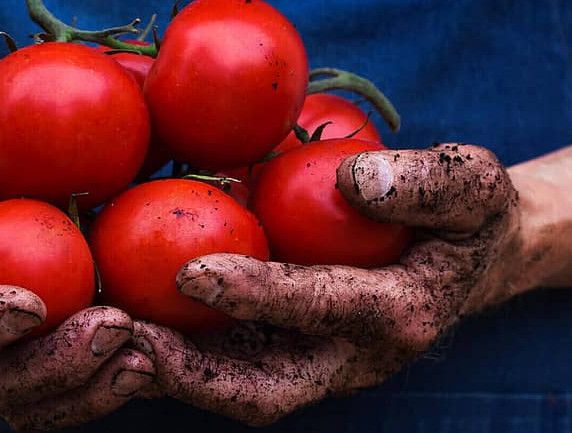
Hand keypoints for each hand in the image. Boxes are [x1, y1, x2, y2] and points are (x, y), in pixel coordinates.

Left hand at [132, 144, 534, 424]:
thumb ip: (426, 182)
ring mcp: (314, 367)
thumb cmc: (465, 218)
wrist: (464, 263)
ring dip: (167, 375)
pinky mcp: (285, 358)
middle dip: (192, 376)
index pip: (322, 309)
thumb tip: (352, 178)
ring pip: (232, 392)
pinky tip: (119, 320)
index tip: (192, 269)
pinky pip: (222, 370)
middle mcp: (350, 359)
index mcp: (397, 313)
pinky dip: (172, 355)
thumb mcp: (471, 186)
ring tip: (101, 338)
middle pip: (265, 390)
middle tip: (124, 340)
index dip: (259, 294)